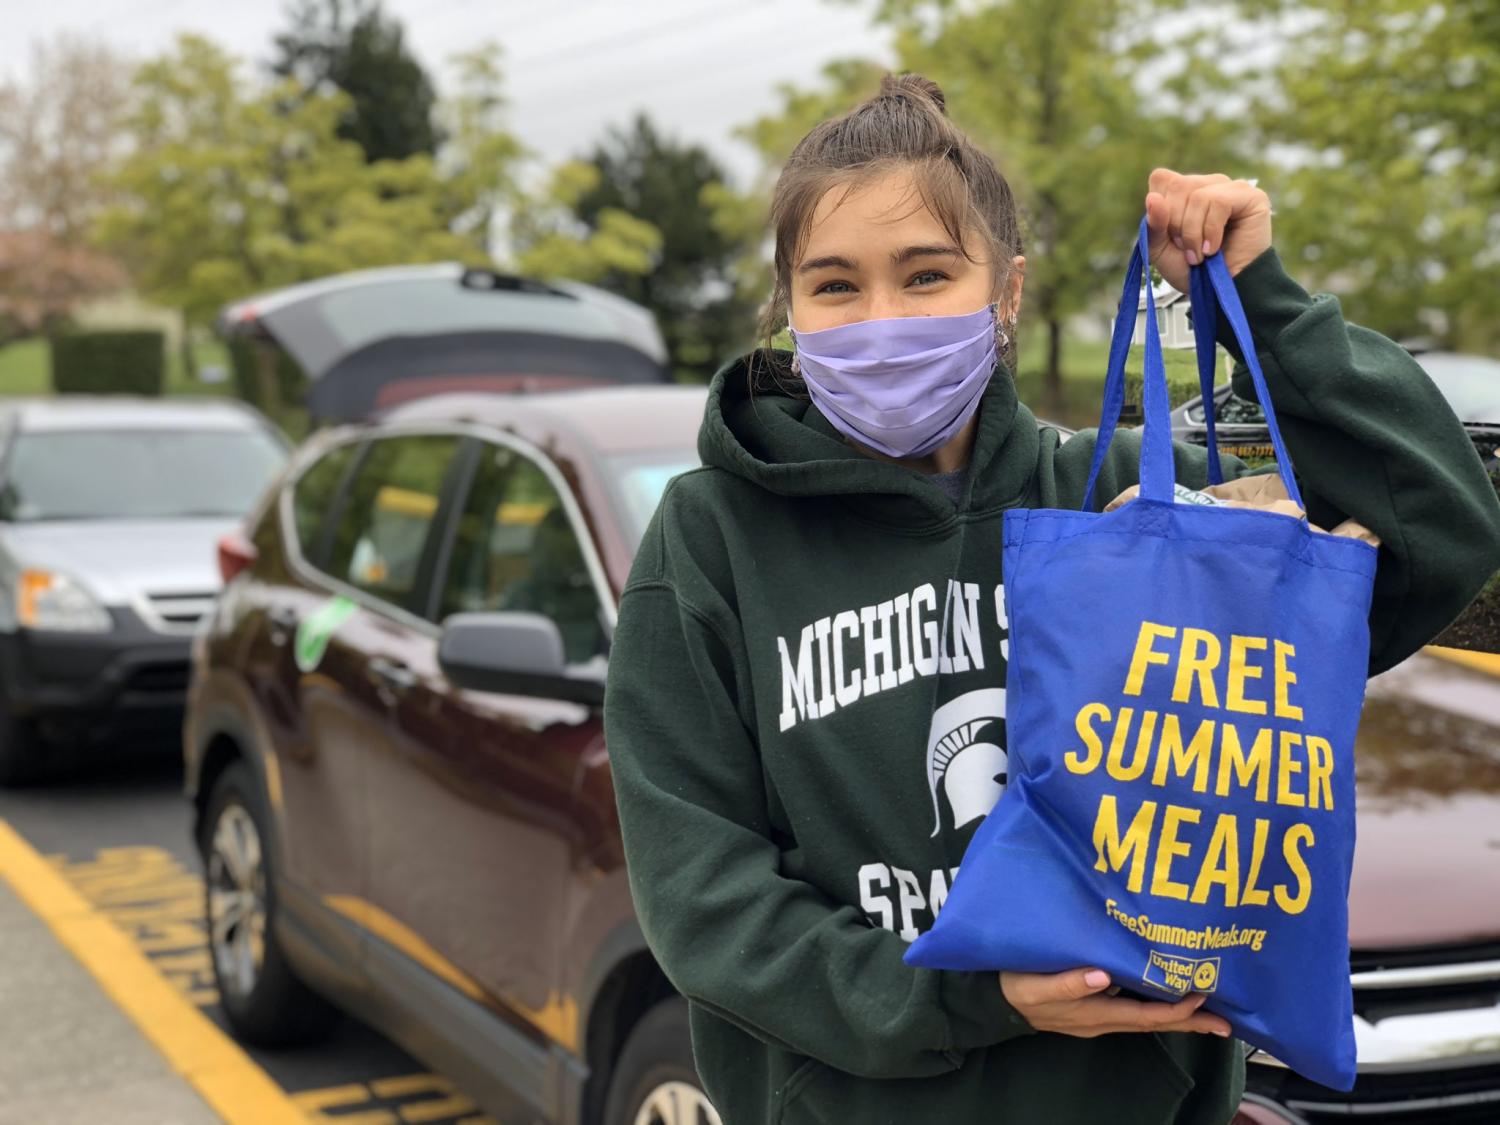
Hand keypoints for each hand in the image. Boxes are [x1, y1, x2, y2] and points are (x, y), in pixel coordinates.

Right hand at [1000, 968, 1232, 1038]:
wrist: (997, 1002)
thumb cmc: (1018, 987)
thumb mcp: (1037, 985)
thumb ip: (1068, 982)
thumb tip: (1105, 976)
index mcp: (1096, 1014)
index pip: (1146, 1016)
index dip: (1176, 1009)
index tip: (1202, 996)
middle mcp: (1105, 1019)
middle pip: (1156, 1023)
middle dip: (1191, 1022)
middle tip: (1227, 1024)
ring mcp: (1101, 1015)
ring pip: (1148, 1018)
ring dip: (1179, 1015)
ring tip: (1207, 1010)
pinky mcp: (1095, 1006)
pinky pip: (1135, 1010)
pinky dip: (1157, 1005)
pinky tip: (1165, 995)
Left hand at [1145, 168, 1272, 293]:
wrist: (1221, 293)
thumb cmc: (1194, 271)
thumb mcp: (1161, 250)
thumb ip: (1153, 225)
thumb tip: (1152, 198)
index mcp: (1186, 192)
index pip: (1160, 179)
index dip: (1160, 210)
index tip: (1170, 236)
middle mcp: (1209, 184)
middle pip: (1177, 186)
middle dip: (1176, 225)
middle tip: (1186, 249)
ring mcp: (1231, 188)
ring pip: (1197, 195)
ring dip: (1193, 233)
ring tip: (1200, 254)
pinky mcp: (1251, 197)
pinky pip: (1219, 202)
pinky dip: (1211, 231)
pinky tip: (1213, 248)